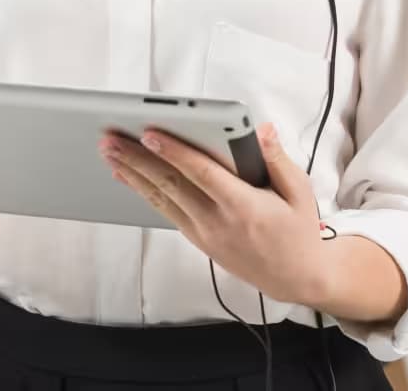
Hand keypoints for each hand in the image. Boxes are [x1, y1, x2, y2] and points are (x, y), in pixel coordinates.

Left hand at [99, 122, 327, 305]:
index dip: (174, 151)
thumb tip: (261, 130)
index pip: (201, 172)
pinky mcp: (198, 240)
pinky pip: (165, 212)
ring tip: (109, 153)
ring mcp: (205, 233)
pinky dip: (144, 192)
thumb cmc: (297, 229)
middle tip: (110, 139)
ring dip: (132, 174)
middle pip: (170, 184)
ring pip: (161, 199)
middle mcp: (218, 221)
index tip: (150, 133)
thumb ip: (277, 159)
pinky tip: (127, 177)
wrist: (297, 278)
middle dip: (137, 159)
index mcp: (243, 205)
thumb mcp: (299, 191)